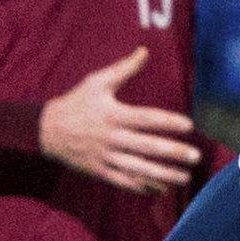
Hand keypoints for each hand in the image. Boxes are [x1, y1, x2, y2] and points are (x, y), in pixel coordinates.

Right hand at [39, 47, 200, 194]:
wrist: (44, 131)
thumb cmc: (76, 103)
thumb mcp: (96, 82)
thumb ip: (123, 69)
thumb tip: (145, 50)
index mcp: (113, 115)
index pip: (146, 118)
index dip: (168, 122)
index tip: (189, 125)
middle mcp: (111, 137)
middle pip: (146, 146)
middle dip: (173, 152)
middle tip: (196, 156)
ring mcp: (105, 157)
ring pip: (138, 169)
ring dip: (164, 175)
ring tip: (186, 178)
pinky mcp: (99, 171)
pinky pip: (124, 182)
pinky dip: (143, 187)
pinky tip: (162, 189)